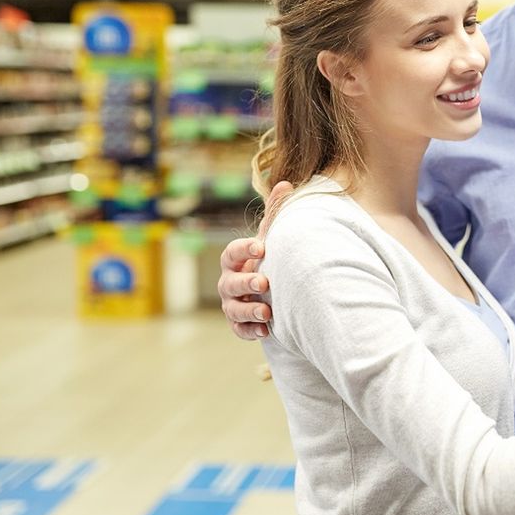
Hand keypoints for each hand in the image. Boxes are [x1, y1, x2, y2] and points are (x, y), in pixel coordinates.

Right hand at [219, 181, 293, 339]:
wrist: (268, 288)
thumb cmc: (268, 257)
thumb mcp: (271, 236)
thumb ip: (276, 213)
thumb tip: (286, 184)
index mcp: (234, 259)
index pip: (232, 252)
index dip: (244, 249)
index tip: (262, 247)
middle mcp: (228, 282)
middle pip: (229, 283)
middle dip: (245, 282)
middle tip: (263, 281)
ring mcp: (232, 304)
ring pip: (233, 309)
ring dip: (249, 310)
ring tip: (267, 311)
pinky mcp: (240, 324)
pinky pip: (240, 330)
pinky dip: (251, 331)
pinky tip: (267, 331)